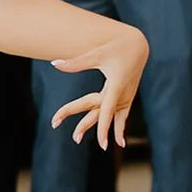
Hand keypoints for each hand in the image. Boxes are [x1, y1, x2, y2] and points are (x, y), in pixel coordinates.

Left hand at [50, 23, 148, 150]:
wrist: (137, 46)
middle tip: (74, 139)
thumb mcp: (96, 55)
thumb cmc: (115, 48)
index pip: (106, 112)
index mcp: (116, 86)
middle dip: (85, 125)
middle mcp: (121, 95)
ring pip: (108, 116)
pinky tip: (120, 143)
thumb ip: (75, 63)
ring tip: (81, 139)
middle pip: (100, 114)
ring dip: (99, 129)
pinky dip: (119, 128)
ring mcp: (125, 98)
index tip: (102, 145)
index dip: (103, 129)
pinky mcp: (126, 97)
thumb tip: (54, 64)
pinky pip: (121, 116)